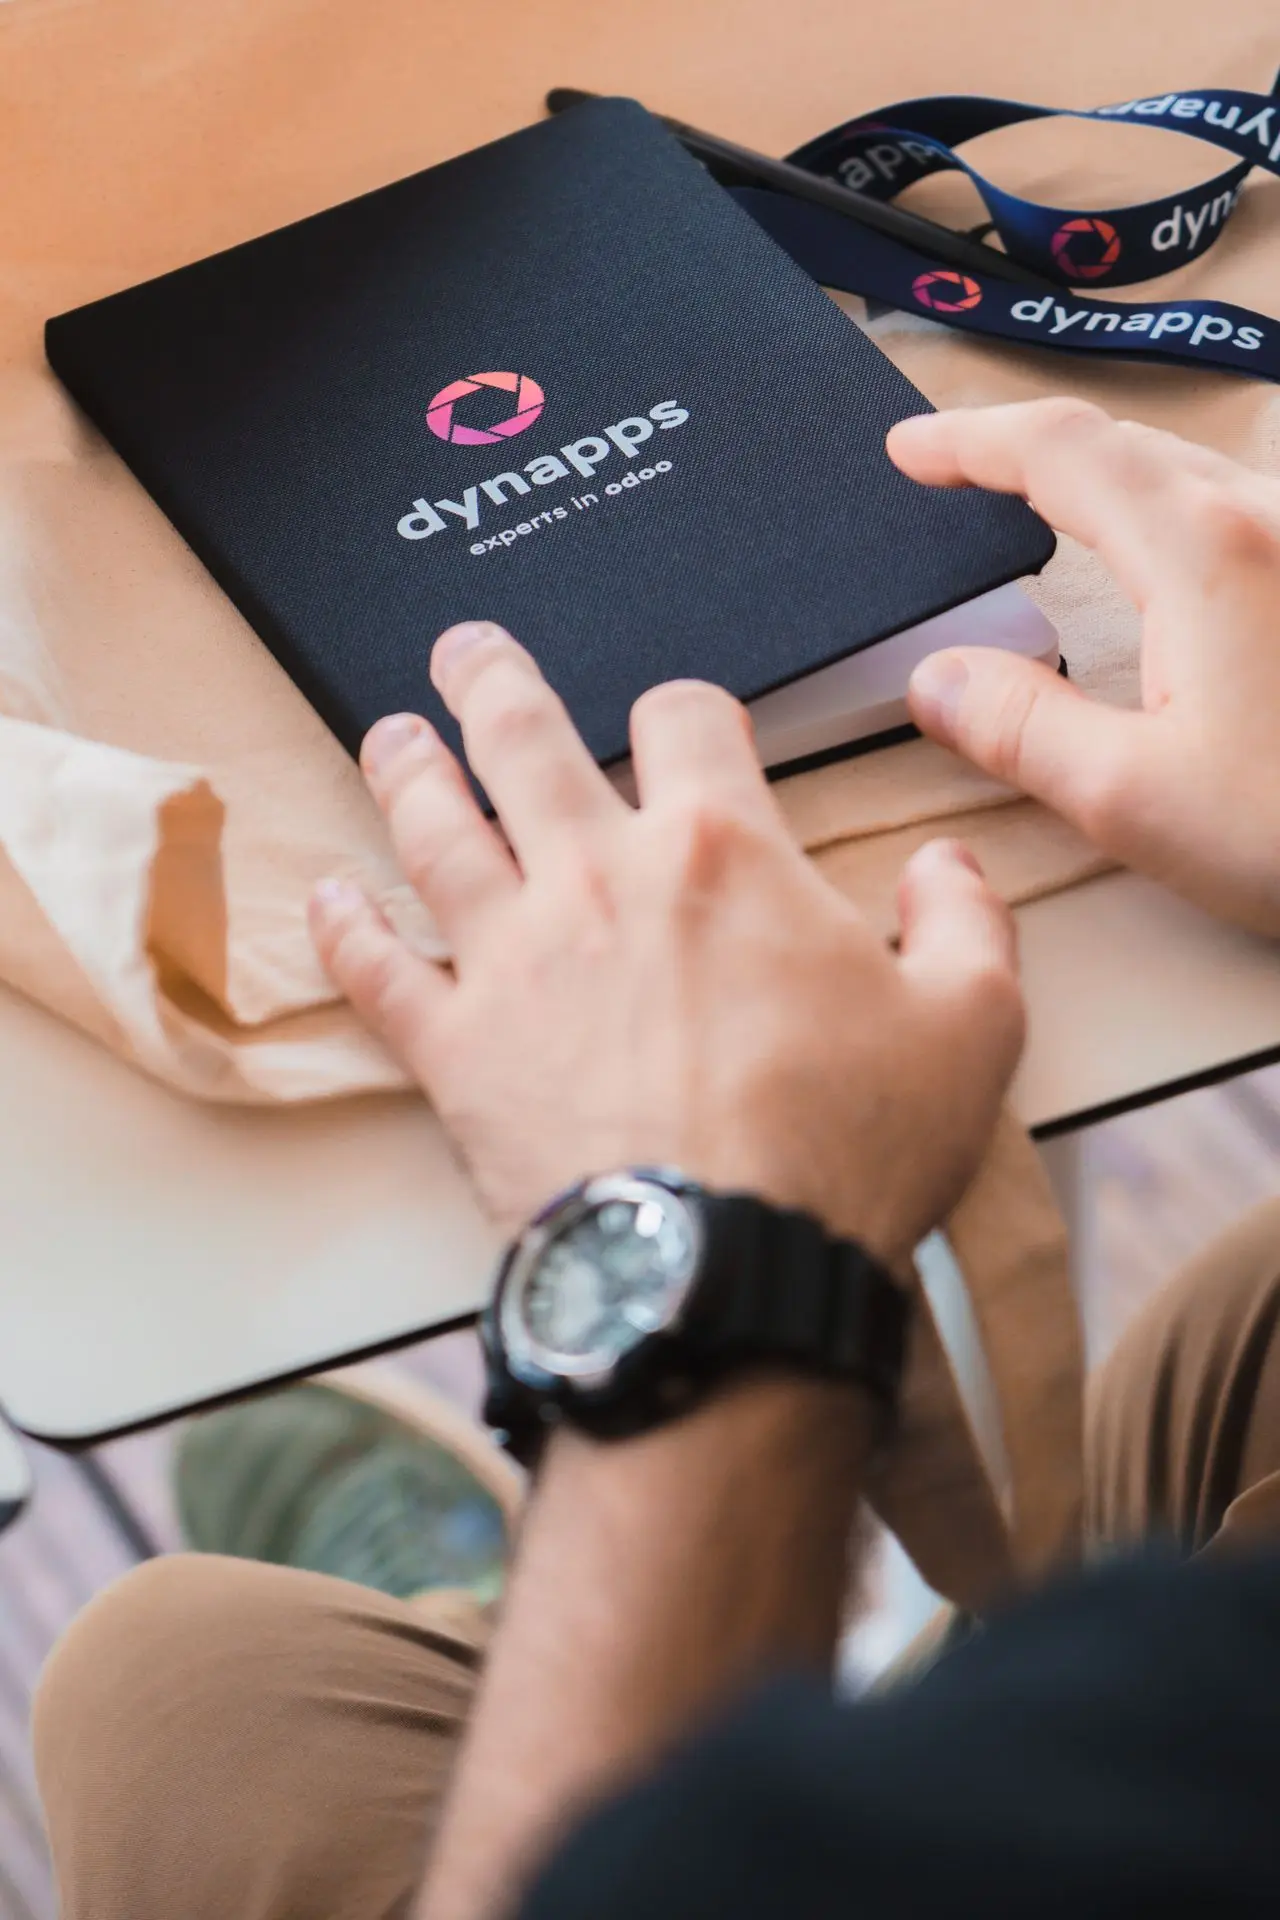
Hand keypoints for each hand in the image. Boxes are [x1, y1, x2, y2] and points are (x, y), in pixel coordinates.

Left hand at [309, 622, 1023, 1261]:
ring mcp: (513, 960)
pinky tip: (327, 897)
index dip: (689, 707)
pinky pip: (380, 973)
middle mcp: (599, 880)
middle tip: (462, 649)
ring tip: (388, 736)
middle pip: (526, 742)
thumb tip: (946, 867)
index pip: (688, 720)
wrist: (723, 1273)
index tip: (686, 720)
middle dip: (493, 683)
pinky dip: (346, 931)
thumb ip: (966, 922)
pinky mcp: (456, 1049)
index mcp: (721, 854)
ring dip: (407, 772)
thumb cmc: (844, 1151)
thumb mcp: (971, 1025)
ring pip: (436, 832)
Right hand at [891, 398, 1279, 937]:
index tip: (909, 449)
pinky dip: (1161, 511)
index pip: (1060, 452)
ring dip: (1100, 476)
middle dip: (1028, 447)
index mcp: (1202, 551)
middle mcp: (1267, 520)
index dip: (971, 439)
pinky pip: (1234, 511)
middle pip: (1125, 445)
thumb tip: (940, 679)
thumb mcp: (1136, 799)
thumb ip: (1021, 728)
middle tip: (957, 472)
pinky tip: (1155, 563)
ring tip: (1036, 508)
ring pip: (1187, 473)